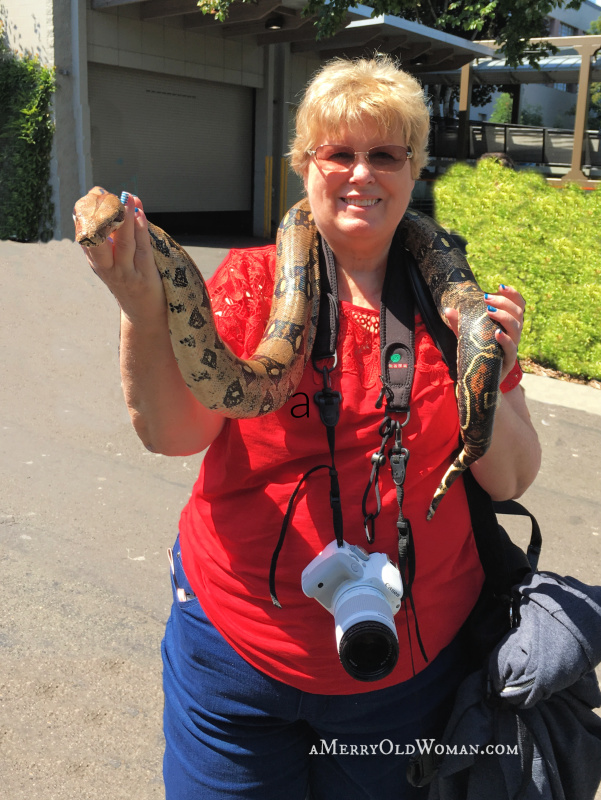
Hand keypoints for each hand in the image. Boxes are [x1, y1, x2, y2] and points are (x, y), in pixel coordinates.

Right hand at [79, 191, 165, 323]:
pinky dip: (141, 231)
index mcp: (97, 262)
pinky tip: (141, 215)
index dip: (88, 214)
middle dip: (101, 216)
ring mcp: (126, 273)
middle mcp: (107, 268)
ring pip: (123, 243)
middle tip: (105, 194)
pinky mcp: (144, 277)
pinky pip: (142, 250)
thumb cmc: (131, 284)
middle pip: (99, 240)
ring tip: (128, 198)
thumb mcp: (114, 264)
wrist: (145, 316)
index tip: (93, 193)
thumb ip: (113, 239)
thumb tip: (118, 206)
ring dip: (126, 218)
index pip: (86, 235)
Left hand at [444, 284, 524, 382]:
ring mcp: (512, 347)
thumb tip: (448, 310)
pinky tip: (497, 333)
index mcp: (508, 325)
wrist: (479, 380)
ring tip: (489, 311)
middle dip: (504, 302)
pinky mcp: (509, 360)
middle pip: (518, 313)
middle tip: (486, 298)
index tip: (500, 287)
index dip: (513, 295)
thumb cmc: (477, 354)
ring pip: (517, 328)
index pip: (517, 306)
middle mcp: (514, 334)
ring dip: (504, 316)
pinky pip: (511, 348)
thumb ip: (460, 324)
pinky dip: (505, 339)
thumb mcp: (467, 336)